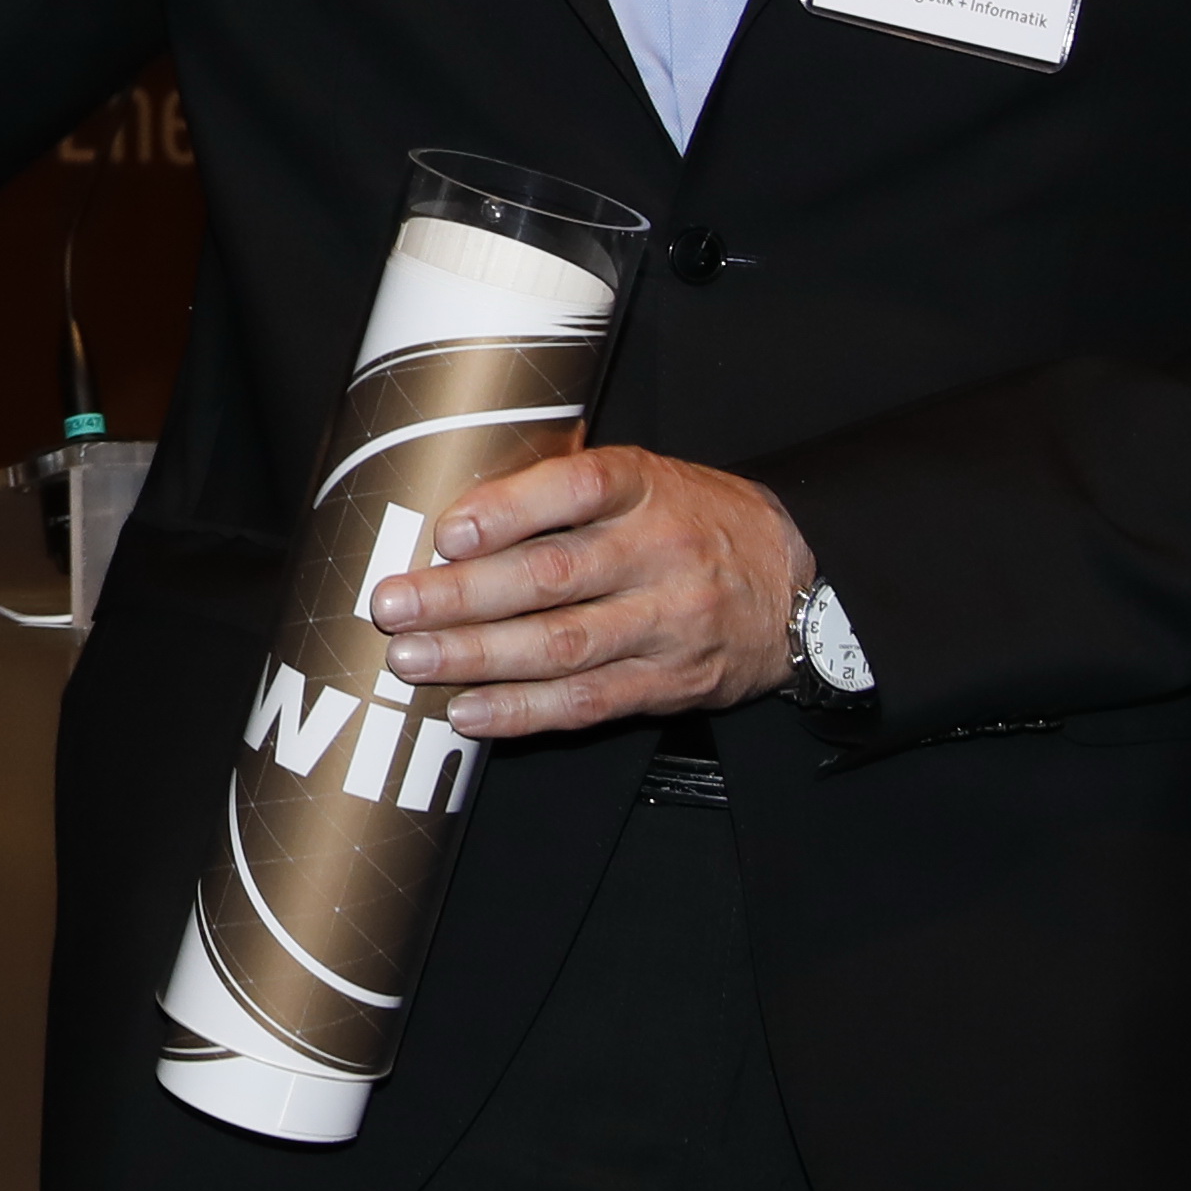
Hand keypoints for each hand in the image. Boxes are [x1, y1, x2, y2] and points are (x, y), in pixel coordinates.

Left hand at [368, 448, 811, 739]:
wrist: (797, 584)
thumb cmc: (694, 521)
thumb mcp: (647, 479)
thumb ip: (564, 490)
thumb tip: (454, 512)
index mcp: (648, 486)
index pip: (578, 487)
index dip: (509, 509)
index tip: (447, 531)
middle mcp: (660, 551)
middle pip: (553, 575)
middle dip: (463, 595)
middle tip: (393, 605)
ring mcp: (669, 622)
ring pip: (563, 645)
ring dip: (478, 657)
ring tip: (412, 659)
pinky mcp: (670, 682)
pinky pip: (589, 702)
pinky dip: (523, 711)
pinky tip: (468, 710)